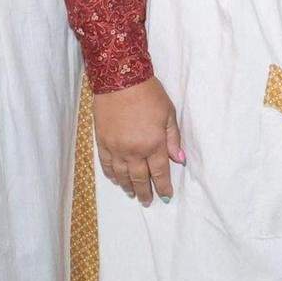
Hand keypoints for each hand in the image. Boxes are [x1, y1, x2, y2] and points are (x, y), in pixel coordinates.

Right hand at [94, 77, 183, 204]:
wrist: (120, 80)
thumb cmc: (149, 94)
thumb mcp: (168, 114)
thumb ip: (173, 138)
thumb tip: (179, 159)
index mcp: (153, 144)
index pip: (160, 172)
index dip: (163, 187)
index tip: (166, 196)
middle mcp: (134, 150)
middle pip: (140, 178)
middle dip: (145, 191)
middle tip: (147, 201)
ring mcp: (116, 148)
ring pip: (122, 175)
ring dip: (128, 186)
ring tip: (132, 193)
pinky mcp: (102, 142)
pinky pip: (106, 164)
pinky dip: (111, 174)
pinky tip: (115, 179)